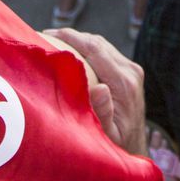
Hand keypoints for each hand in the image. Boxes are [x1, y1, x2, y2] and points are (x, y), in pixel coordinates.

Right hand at [44, 27, 147, 155]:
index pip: (95, 50)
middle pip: (97, 42)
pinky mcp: (129, 70)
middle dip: (71, 36)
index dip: (71, 38)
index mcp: (124, 83)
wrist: (134, 146)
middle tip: (44, 35)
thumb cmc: (116, 144)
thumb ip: (103, 115)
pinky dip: (86, 47)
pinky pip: (105, 51)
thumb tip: (100, 89)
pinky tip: (70, 51)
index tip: (47, 34)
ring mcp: (132, 69)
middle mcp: (131, 72)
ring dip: (78, 40)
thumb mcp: (107, 136)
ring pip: (101, 44)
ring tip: (53, 40)